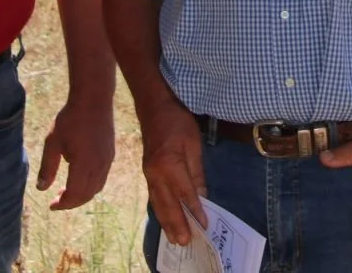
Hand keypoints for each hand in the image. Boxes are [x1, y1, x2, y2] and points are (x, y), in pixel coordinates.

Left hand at [36, 96, 115, 209]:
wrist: (93, 98)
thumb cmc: (70, 119)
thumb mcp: (52, 142)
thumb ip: (47, 167)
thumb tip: (42, 189)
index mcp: (83, 165)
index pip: (74, 195)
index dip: (63, 204)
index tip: (51, 205)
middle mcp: (99, 166)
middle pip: (86, 195)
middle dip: (71, 202)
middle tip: (57, 200)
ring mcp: (107, 160)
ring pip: (96, 188)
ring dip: (82, 195)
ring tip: (67, 191)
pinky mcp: (111, 154)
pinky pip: (102, 178)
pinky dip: (91, 186)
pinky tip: (80, 178)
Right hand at [135, 100, 207, 246]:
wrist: (153, 107)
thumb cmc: (177, 121)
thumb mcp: (193, 143)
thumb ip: (197, 172)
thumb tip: (202, 196)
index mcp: (169, 164)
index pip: (185, 193)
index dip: (195, 211)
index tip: (204, 225)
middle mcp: (155, 174)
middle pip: (168, 204)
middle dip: (177, 225)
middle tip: (185, 243)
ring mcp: (148, 175)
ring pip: (158, 204)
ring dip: (166, 223)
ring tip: (174, 239)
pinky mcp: (147, 174)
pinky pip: (154, 197)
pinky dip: (160, 211)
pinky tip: (165, 220)